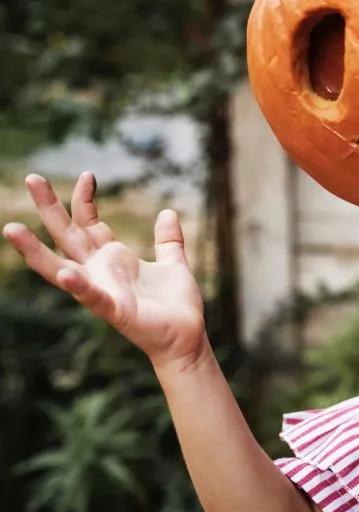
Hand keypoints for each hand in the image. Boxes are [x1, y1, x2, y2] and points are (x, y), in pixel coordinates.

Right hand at [3, 172, 207, 368]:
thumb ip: (168, 240)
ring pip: (61, 266)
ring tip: (12, 228)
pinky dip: (78, 285)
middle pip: (68, 235)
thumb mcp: (174, 263)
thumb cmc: (176, 305)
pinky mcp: (114, 310)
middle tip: (32, 178)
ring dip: (35, 250)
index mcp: (113, 258)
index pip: (89, 222)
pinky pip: (91, 296)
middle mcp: (100, 271)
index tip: (88, 174)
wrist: (187, 337)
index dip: (85, 199)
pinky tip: (67, 272)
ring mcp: (102, 290)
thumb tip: (167, 212)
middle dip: (49, 208)